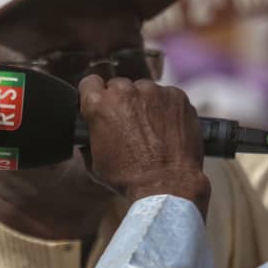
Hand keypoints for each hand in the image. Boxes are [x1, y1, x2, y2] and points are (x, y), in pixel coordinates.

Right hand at [79, 75, 209, 215]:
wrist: (166, 184)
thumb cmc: (128, 177)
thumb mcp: (94, 160)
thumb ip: (90, 137)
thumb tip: (93, 133)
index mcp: (98, 104)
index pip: (90, 82)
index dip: (94, 94)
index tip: (100, 103)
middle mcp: (125, 91)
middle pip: (118, 86)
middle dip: (121, 101)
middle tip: (127, 122)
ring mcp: (153, 91)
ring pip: (144, 90)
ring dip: (145, 103)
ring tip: (150, 128)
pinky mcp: (177, 96)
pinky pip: (167, 96)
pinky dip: (166, 108)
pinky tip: (166, 128)